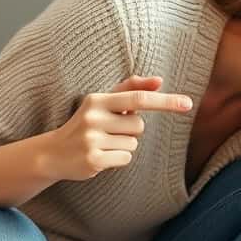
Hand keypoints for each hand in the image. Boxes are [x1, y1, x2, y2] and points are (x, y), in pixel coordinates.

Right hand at [39, 75, 191, 181]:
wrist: (53, 153)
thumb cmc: (86, 125)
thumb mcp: (103, 103)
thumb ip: (130, 90)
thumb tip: (159, 80)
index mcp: (97, 99)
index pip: (138, 99)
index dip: (165, 101)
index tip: (187, 103)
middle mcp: (93, 117)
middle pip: (139, 126)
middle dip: (130, 131)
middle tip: (109, 133)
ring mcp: (92, 139)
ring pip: (133, 144)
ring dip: (123, 146)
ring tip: (102, 144)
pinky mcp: (93, 160)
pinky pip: (125, 159)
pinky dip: (117, 160)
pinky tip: (100, 156)